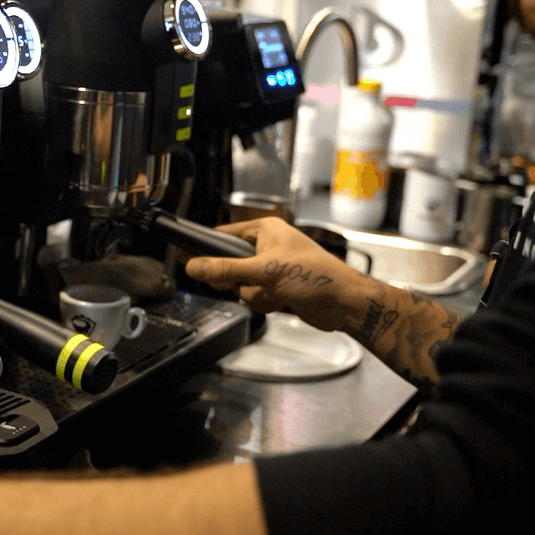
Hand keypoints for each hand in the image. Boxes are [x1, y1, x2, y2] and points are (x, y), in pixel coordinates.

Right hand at [182, 217, 366, 331]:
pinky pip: (255, 296)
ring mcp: (272, 268)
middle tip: (251, 282)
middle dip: (239, 281)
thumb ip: (225, 270)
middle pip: (229, 265)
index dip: (208, 249)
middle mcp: (267, 246)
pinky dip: (264, 302)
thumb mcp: (263, 272)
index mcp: (265, 230)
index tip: (191, 259)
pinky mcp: (278, 287)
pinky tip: (282, 301)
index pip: (224, 235)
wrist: (343, 304)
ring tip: (276, 293)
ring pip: (241, 285)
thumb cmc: (314, 277)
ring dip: (254, 294)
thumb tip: (194, 267)